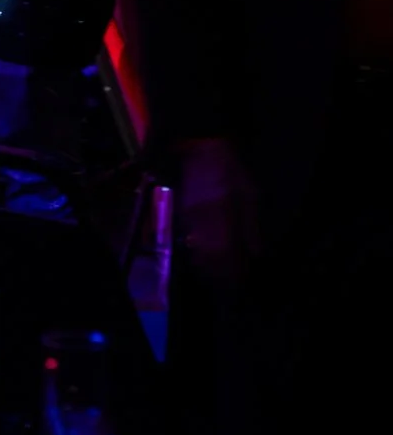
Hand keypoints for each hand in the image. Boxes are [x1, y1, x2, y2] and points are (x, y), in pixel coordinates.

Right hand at [177, 137, 258, 281]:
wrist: (201, 150)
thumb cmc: (231, 172)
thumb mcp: (251, 195)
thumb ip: (252, 225)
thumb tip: (255, 253)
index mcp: (222, 211)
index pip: (225, 251)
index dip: (232, 270)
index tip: (240, 282)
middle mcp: (201, 217)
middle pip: (207, 256)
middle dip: (218, 274)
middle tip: (230, 284)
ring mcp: (187, 216)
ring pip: (195, 250)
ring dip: (208, 266)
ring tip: (219, 275)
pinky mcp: (180, 213)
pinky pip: (189, 239)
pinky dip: (198, 252)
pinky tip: (208, 257)